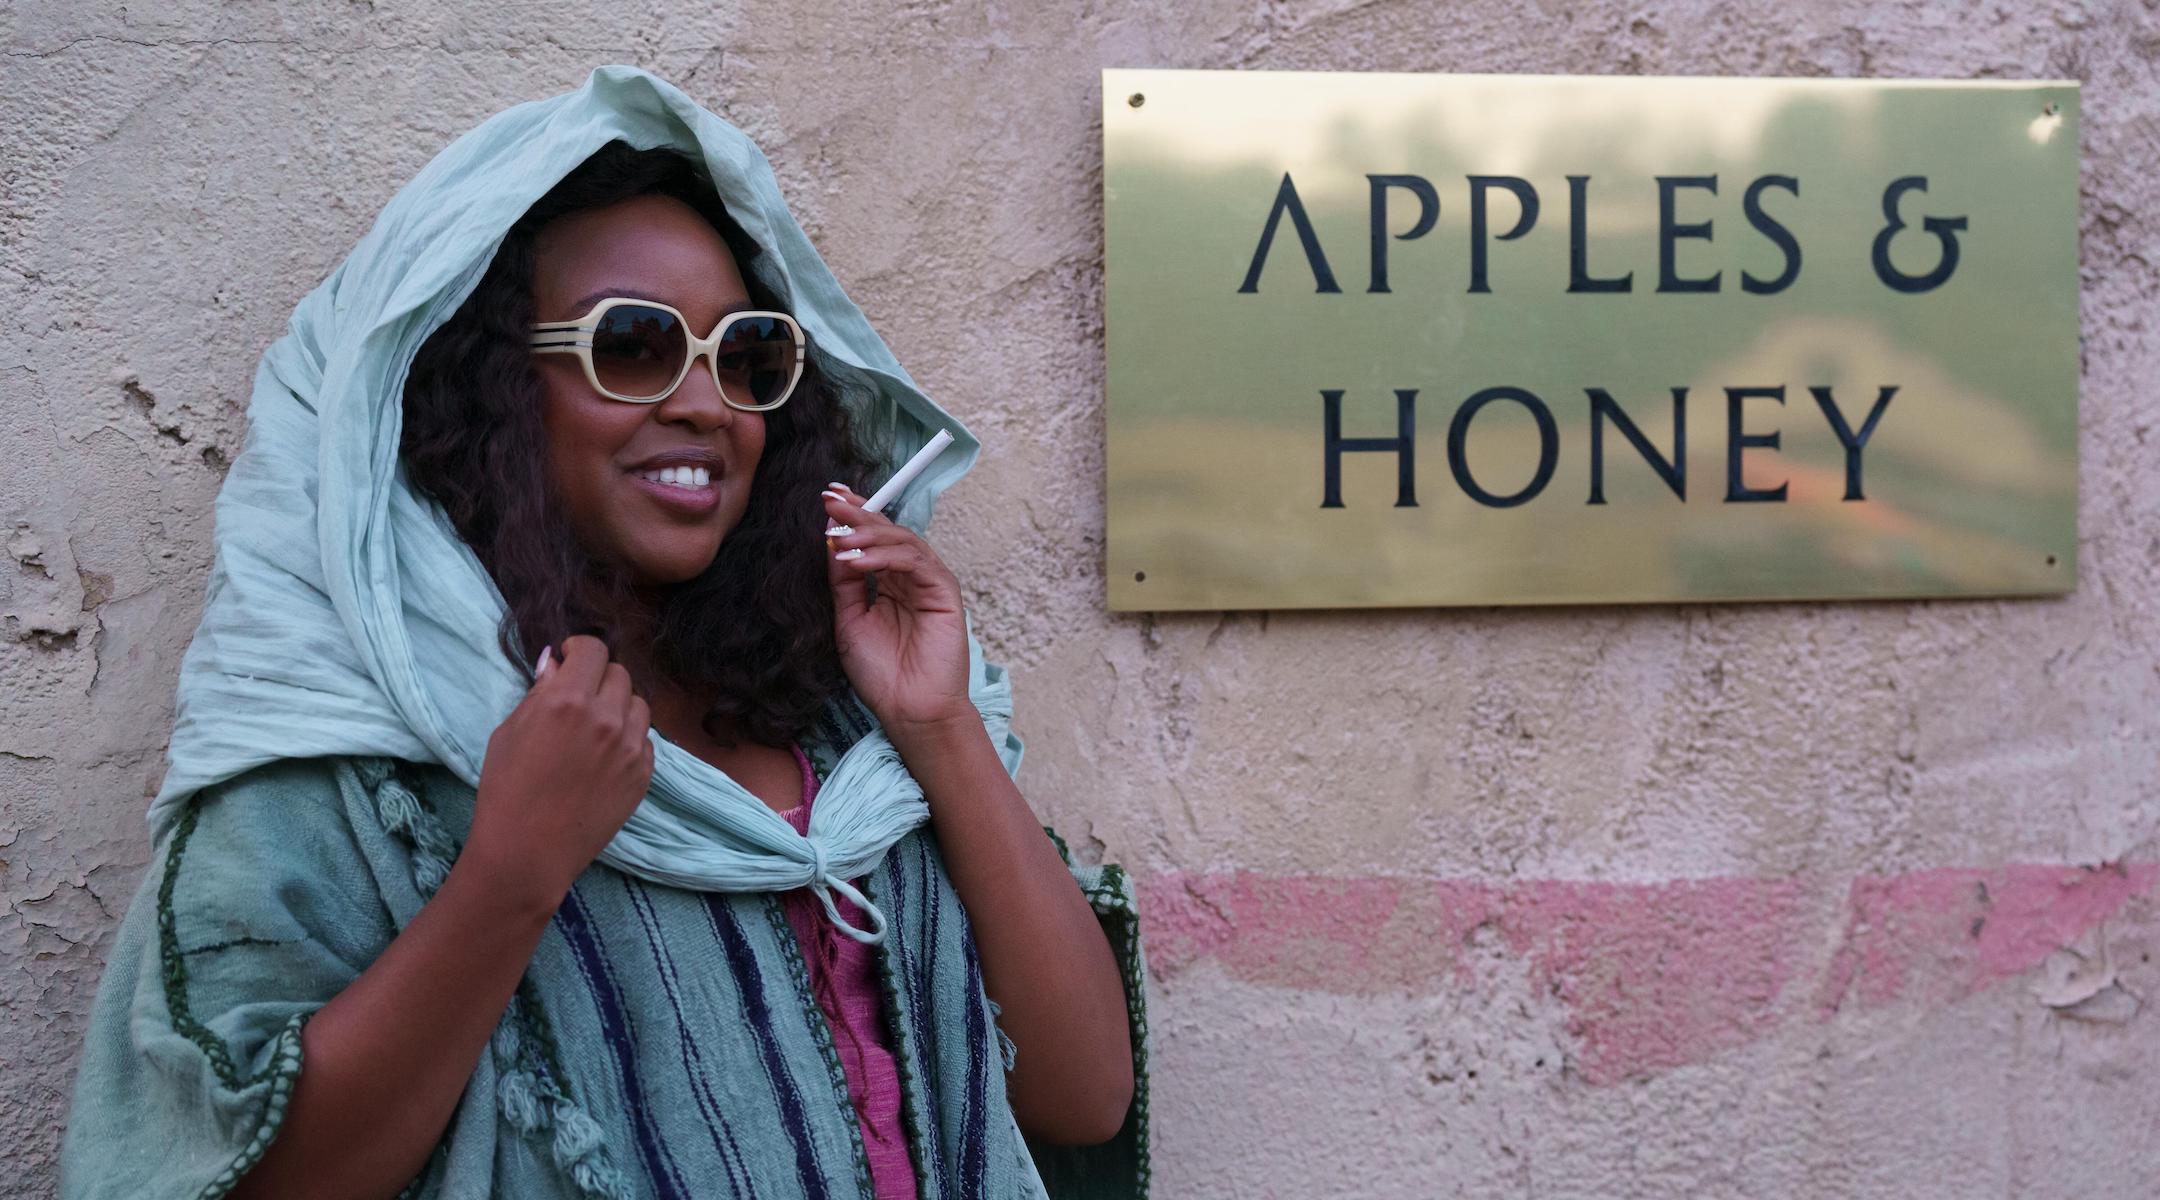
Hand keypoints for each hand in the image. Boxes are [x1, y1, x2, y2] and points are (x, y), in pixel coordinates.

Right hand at [465, 635, 654, 910]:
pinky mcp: (643, 775)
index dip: (579, 649)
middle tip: (579, 695)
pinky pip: (645, 739)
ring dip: (618, 705)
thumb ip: (539, 692)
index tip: (569, 659)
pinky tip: (604, 755)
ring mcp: (631, 748)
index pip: (593, 650)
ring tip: (594, 726)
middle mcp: (606, 718)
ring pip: (638, 704)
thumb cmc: (506, 790)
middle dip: (598, 677)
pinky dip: (628, 737)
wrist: (528, 851)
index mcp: (568, 700)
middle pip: (620, 673)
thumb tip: (555, 661)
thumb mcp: (509, 732)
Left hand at [821, 481, 973, 736]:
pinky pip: (915, 562)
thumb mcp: (849, 619)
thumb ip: (843, 581)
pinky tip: (857, 560)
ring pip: (902, 541)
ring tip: (838, 532)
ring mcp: (929, 582)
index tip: (827, 495)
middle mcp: (910, 577)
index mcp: (890, 582)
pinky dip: (885, 556)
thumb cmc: (881, 673)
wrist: (908, 710)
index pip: (872, 539)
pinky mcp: (944, 592)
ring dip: (868, 533)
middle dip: (858, 513)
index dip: (853, 514)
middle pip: (887, 532)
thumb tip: (831, 539)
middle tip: (830, 500)